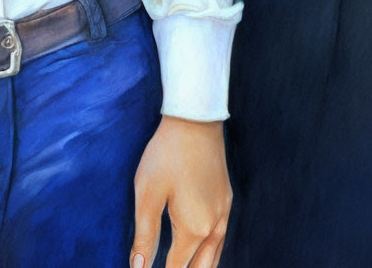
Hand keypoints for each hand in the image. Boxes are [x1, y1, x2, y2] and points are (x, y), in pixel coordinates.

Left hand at [130, 115, 230, 267]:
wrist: (195, 119)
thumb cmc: (166, 154)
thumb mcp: (148, 194)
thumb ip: (145, 236)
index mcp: (194, 228)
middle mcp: (215, 226)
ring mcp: (224, 212)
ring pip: (214, 257)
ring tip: (180, 267)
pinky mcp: (226, 199)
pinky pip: (220, 239)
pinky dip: (208, 253)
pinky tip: (198, 252)